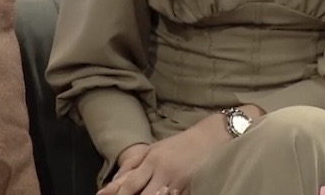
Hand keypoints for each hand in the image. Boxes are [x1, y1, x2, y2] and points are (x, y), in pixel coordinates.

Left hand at [97, 114, 230, 194]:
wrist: (212, 136)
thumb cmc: (181, 143)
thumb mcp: (154, 148)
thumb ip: (132, 163)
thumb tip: (111, 182)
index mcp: (152, 160)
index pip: (129, 184)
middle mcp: (164, 170)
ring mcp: (179, 180)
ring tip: (151, 194)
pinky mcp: (192, 186)